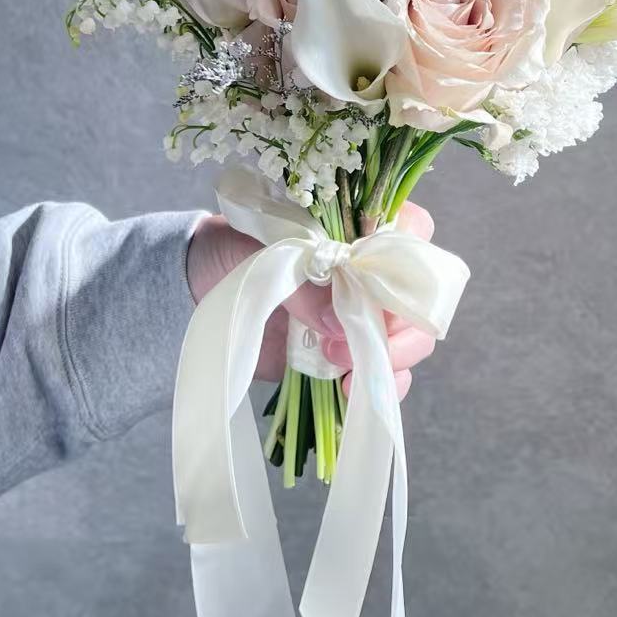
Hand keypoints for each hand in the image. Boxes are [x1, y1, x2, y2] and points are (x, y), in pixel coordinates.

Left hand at [186, 204, 437, 400]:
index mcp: (360, 224)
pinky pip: (384, 373)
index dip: (404, 261)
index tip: (372, 286)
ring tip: (343, 372)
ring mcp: (363, 313)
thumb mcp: (261, 251)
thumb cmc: (234, 248)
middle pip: (419, 296)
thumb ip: (301, 282)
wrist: (198, 283)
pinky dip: (378, 387)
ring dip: (387, 360)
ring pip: (411, 338)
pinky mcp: (348, 352)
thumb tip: (338, 325)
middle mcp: (373, 268)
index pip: (413, 232)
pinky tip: (349, 393)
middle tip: (354, 346)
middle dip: (397, 327)